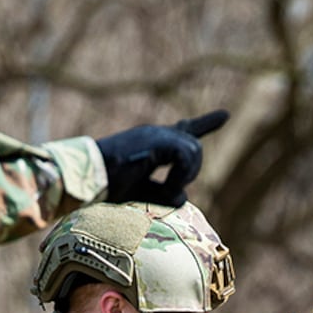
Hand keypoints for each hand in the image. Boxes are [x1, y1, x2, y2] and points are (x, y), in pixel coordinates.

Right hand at [95, 109, 228, 204]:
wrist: (87, 179)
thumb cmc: (106, 187)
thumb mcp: (140, 191)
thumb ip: (163, 192)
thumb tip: (184, 196)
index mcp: (151, 143)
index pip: (183, 129)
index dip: (205, 124)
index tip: (225, 116)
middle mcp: (155, 134)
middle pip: (193, 144)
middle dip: (191, 170)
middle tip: (170, 190)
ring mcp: (155, 134)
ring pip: (193, 150)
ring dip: (184, 175)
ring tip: (165, 190)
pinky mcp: (155, 140)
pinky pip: (185, 156)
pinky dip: (179, 175)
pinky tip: (166, 187)